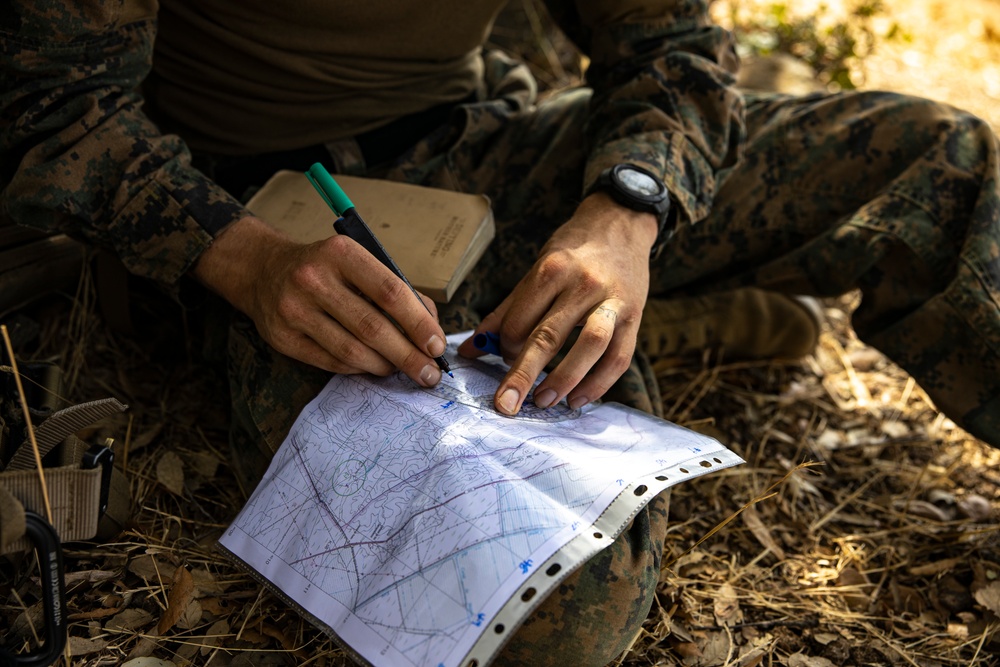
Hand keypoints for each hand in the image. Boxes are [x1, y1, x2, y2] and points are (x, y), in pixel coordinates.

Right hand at [192, 216, 446, 385]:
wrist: (264, 271)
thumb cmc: (327, 269)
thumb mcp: (358, 262)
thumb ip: (396, 290)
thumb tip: (431, 331)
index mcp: (341, 253)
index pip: (390, 292)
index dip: (418, 323)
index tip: (437, 346)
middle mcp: (313, 279)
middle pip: (372, 327)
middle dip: (408, 355)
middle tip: (429, 373)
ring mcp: (294, 310)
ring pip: (352, 351)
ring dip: (385, 366)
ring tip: (402, 370)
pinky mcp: (283, 338)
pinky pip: (332, 363)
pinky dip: (359, 368)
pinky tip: (373, 366)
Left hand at [457, 192, 657, 413]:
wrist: (621, 222)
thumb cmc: (573, 250)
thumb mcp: (537, 269)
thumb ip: (506, 311)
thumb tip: (471, 348)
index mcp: (552, 270)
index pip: (519, 320)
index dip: (505, 346)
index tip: (503, 358)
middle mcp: (582, 284)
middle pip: (548, 336)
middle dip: (523, 374)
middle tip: (505, 406)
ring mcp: (612, 301)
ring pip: (588, 346)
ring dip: (564, 379)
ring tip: (543, 402)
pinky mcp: (635, 316)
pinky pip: (618, 357)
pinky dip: (598, 383)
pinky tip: (577, 399)